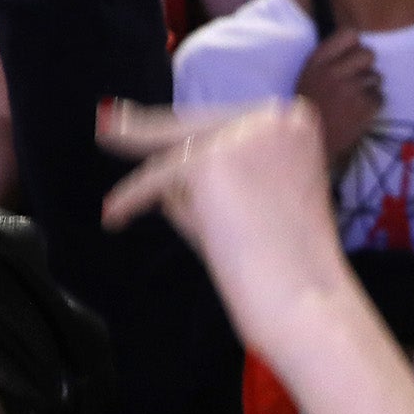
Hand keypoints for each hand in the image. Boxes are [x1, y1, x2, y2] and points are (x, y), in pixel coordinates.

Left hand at [97, 99, 360, 351]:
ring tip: (115, 190)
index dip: (193, 141)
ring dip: (153, 187)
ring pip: (176, 153)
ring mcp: (243, 133)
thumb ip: (220, 178)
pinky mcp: (211, 159)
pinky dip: (132, 199)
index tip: (155, 131)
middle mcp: (273, 116)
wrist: (305, 296)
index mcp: (296, 121)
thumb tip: (165, 177)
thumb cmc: (286, 264)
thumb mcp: (255, 201)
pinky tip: (113, 216)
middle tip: (108, 122)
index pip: (227, 123)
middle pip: (195, 124)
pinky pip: (156, 178)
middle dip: (147, 130)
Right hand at [294, 28, 382, 161]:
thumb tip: (356, 43)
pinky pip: (380, 97)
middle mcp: (333, 71)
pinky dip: (373, 106)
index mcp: (317, 62)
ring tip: (354, 102)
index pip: (349, 34)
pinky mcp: (364, 106)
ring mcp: (350, 88)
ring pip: (376, 77)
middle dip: (366, 67)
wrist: (313, 144)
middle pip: (368, 54)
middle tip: (357, 81)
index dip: (355, 45)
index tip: (352, 56)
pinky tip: (358, 113)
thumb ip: (328, 60)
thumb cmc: (310, 110)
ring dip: (369, 88)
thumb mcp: (308, 78)